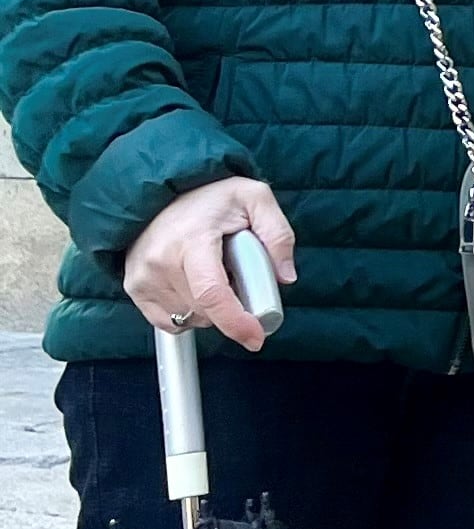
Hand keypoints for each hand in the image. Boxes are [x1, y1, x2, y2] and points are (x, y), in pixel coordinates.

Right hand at [121, 178, 295, 350]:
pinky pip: (169, 321)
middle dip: (232, 304)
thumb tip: (284, 277)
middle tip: (236, 272)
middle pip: (206, 311)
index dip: (235, 322)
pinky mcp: (134, 288)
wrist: (163, 190)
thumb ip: (277, 234)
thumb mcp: (255, 198)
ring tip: (212, 271)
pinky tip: (194, 285)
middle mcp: (160, 262)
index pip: (212, 293)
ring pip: (190, 318)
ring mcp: (143, 278)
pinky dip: (189, 312)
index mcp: (191, 241)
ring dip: (210, 308)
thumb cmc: (211, 195)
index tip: (255, 338)